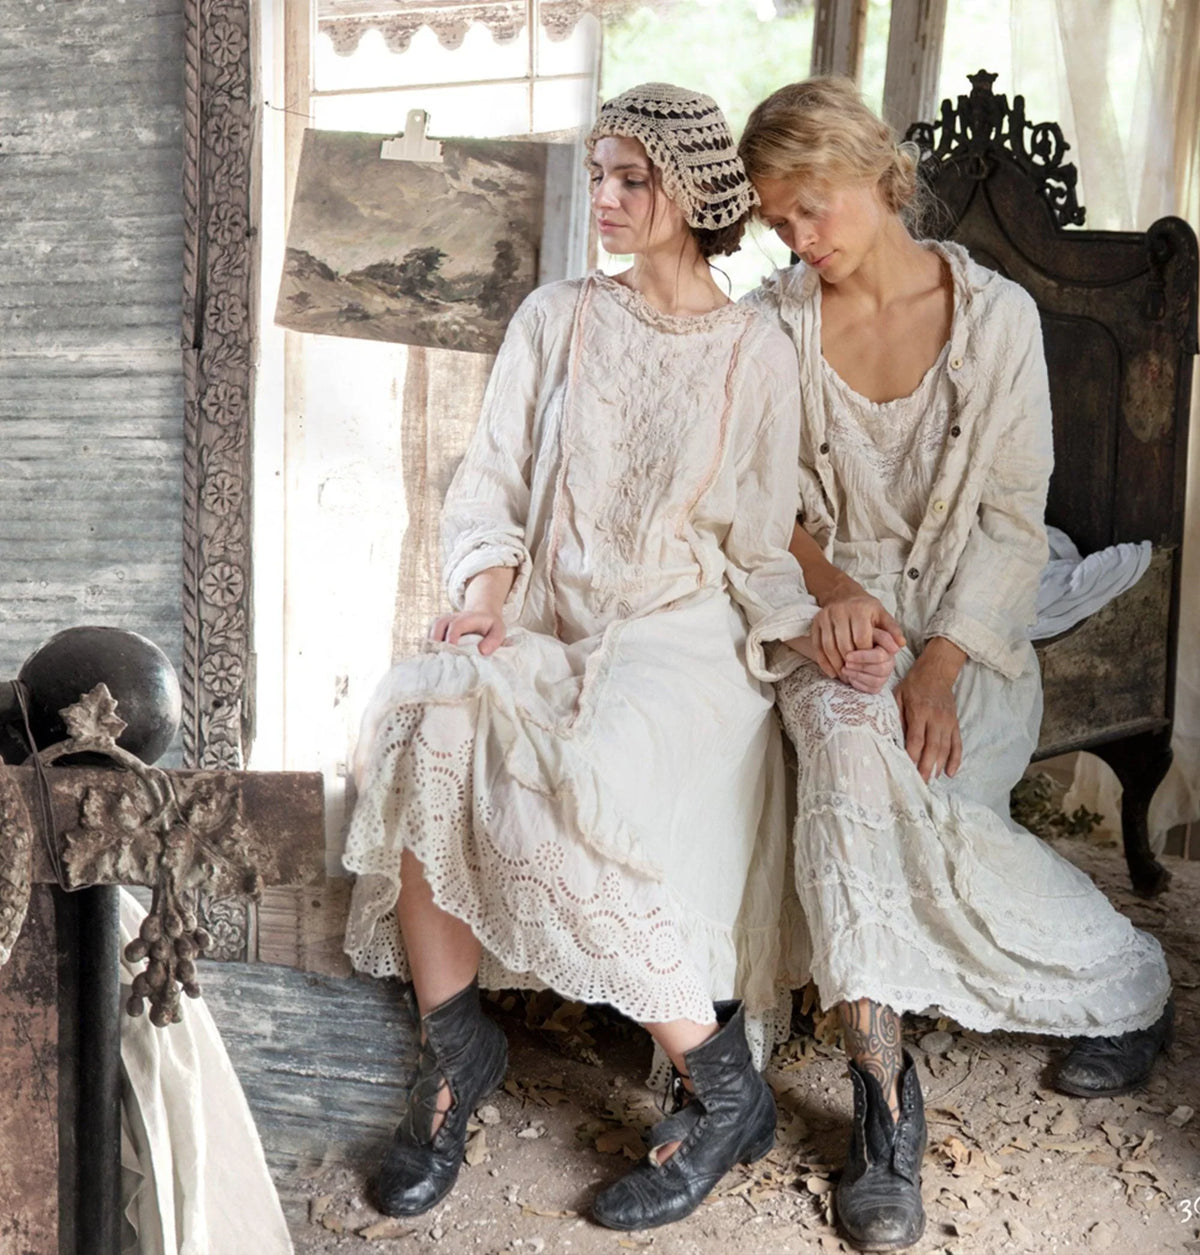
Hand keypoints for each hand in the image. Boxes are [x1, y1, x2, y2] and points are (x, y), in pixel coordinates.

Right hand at [429, 609, 506, 655]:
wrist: (482, 614)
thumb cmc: (490, 625)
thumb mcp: (499, 630)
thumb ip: (493, 640)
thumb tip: (482, 652)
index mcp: (468, 618)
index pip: (456, 625)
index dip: (452, 636)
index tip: (451, 649)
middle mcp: (453, 618)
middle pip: (439, 624)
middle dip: (436, 640)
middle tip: (438, 657)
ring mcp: (445, 622)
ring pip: (432, 629)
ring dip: (430, 644)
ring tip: (433, 660)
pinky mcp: (440, 628)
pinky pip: (430, 635)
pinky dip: (429, 646)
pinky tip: (432, 659)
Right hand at [810, 589, 905, 678]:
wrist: (843, 594)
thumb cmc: (866, 609)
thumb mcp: (882, 615)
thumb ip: (892, 630)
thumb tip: (900, 644)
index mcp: (859, 609)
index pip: (861, 638)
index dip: (866, 655)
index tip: (869, 666)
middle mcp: (840, 611)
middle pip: (844, 645)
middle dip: (851, 664)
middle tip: (856, 676)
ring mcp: (825, 617)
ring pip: (829, 647)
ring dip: (837, 666)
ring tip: (845, 677)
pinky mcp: (815, 623)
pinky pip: (817, 647)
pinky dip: (824, 663)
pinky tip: (832, 673)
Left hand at [840, 628, 900, 693]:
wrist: (851, 640)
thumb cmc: (859, 632)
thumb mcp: (867, 627)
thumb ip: (879, 632)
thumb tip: (901, 643)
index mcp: (890, 647)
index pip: (881, 656)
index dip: (864, 657)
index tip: (848, 655)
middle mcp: (890, 661)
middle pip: (881, 670)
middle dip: (861, 667)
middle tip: (845, 663)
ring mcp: (885, 674)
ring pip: (877, 681)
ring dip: (858, 675)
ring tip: (844, 669)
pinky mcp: (877, 684)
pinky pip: (872, 689)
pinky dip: (860, 684)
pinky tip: (849, 677)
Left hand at [893, 653, 962, 781]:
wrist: (936, 671)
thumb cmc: (912, 685)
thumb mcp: (898, 695)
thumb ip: (896, 715)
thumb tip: (892, 737)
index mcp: (919, 711)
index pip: (916, 738)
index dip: (912, 755)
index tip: (906, 768)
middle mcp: (935, 718)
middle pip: (932, 747)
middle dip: (926, 767)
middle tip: (919, 783)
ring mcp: (947, 722)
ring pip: (945, 748)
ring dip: (939, 766)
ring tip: (931, 780)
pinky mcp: (955, 723)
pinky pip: (957, 744)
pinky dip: (955, 759)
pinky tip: (950, 772)